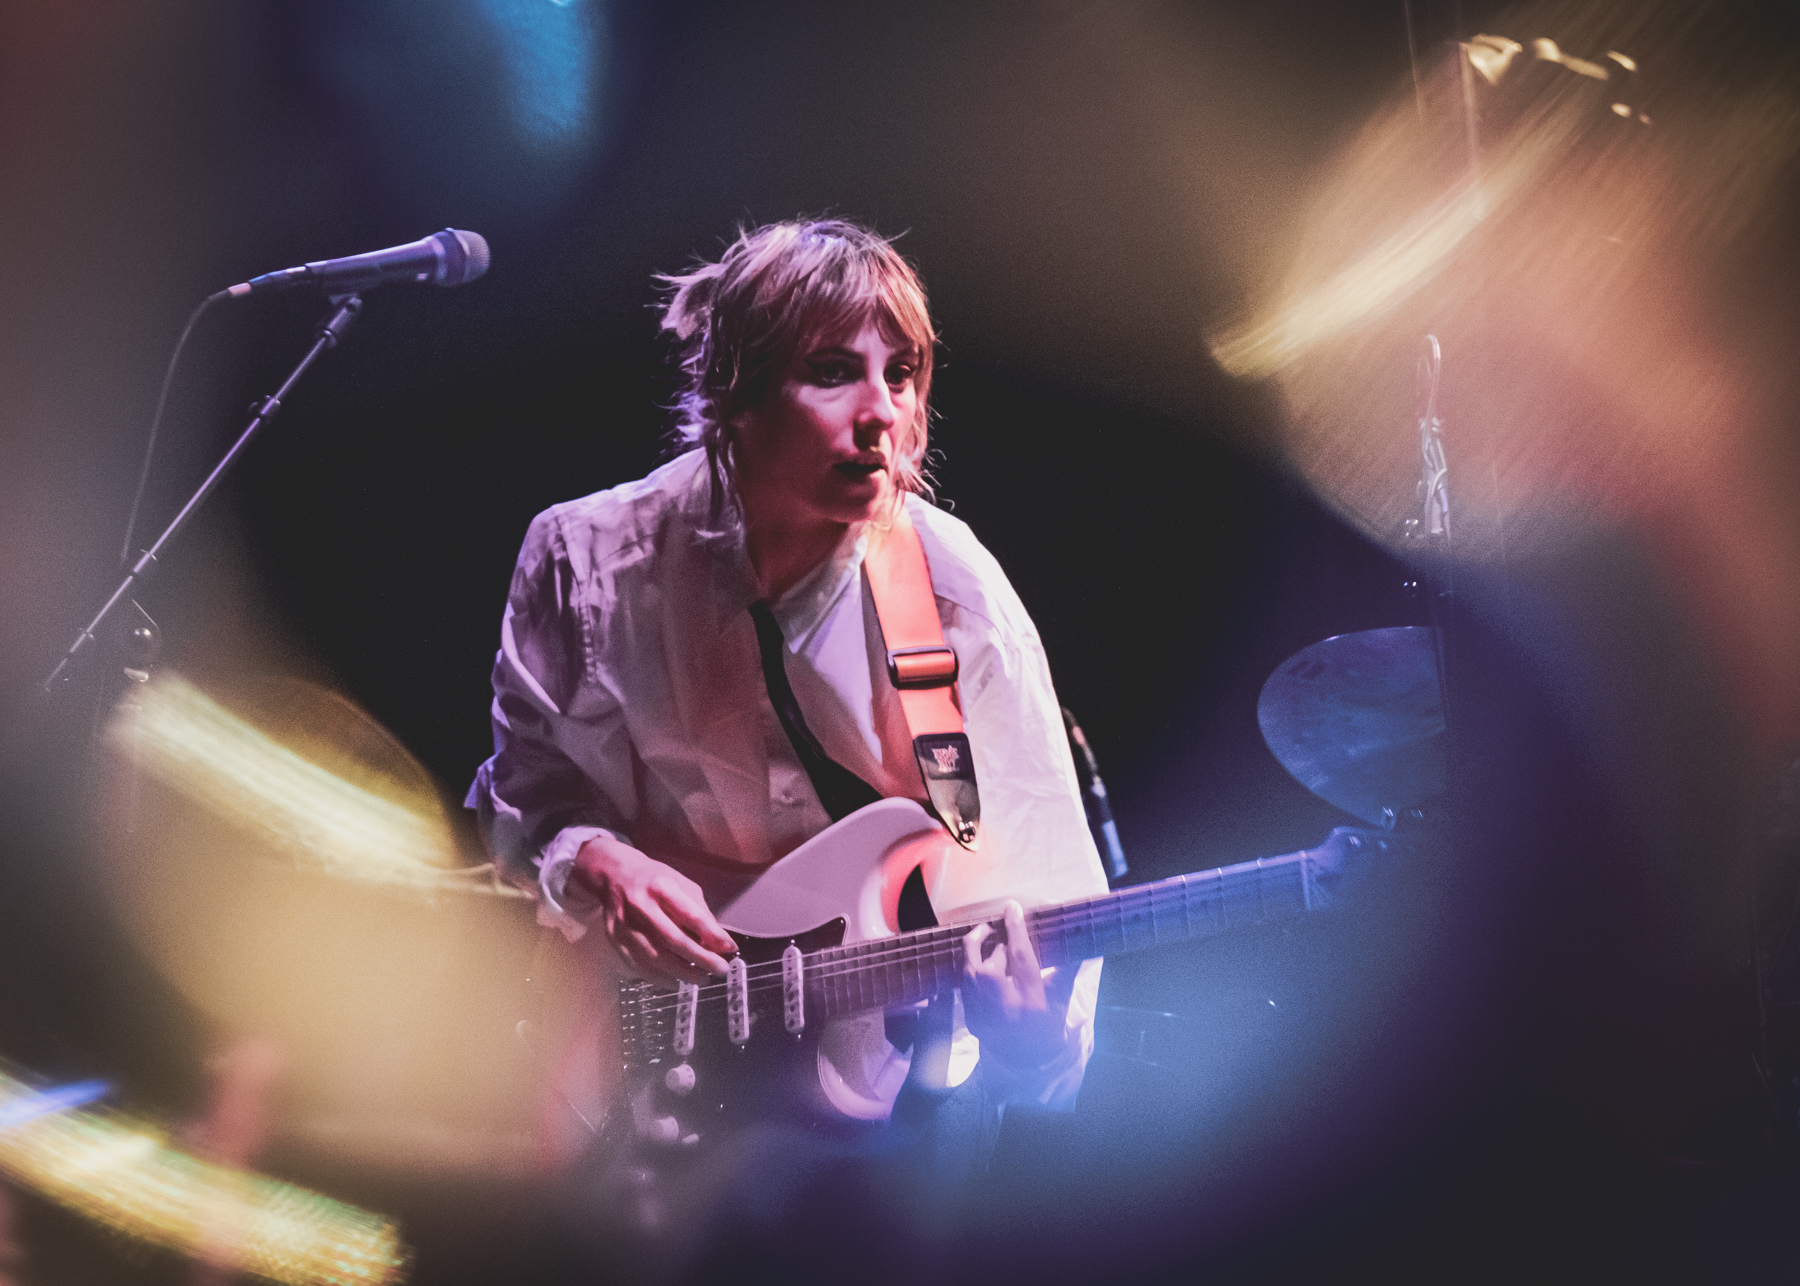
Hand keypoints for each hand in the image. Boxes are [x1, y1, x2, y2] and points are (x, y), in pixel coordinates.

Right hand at [572, 835, 736, 981]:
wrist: (613, 876)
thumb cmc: (653, 880)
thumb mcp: (681, 884)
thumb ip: (699, 910)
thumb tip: (717, 940)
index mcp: (660, 886)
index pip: (690, 914)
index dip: (712, 934)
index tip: (729, 947)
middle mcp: (640, 905)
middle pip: (673, 939)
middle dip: (700, 958)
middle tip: (720, 969)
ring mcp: (624, 924)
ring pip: (655, 957)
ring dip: (681, 972)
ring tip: (701, 978)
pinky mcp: (615, 939)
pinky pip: (639, 965)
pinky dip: (659, 977)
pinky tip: (675, 980)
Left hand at [960, 900, 1074, 1068]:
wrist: (1027, 1062)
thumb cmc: (1048, 1025)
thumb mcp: (1062, 998)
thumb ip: (1067, 967)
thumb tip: (1079, 935)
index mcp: (1032, 1002)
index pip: (1020, 958)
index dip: (1015, 929)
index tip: (1011, 907)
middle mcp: (1004, 1009)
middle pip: (991, 965)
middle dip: (996, 943)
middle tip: (1003, 931)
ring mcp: (982, 1015)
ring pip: (970, 971)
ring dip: (975, 949)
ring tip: (986, 936)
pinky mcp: (968, 1016)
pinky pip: (963, 982)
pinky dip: (969, 966)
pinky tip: (978, 958)